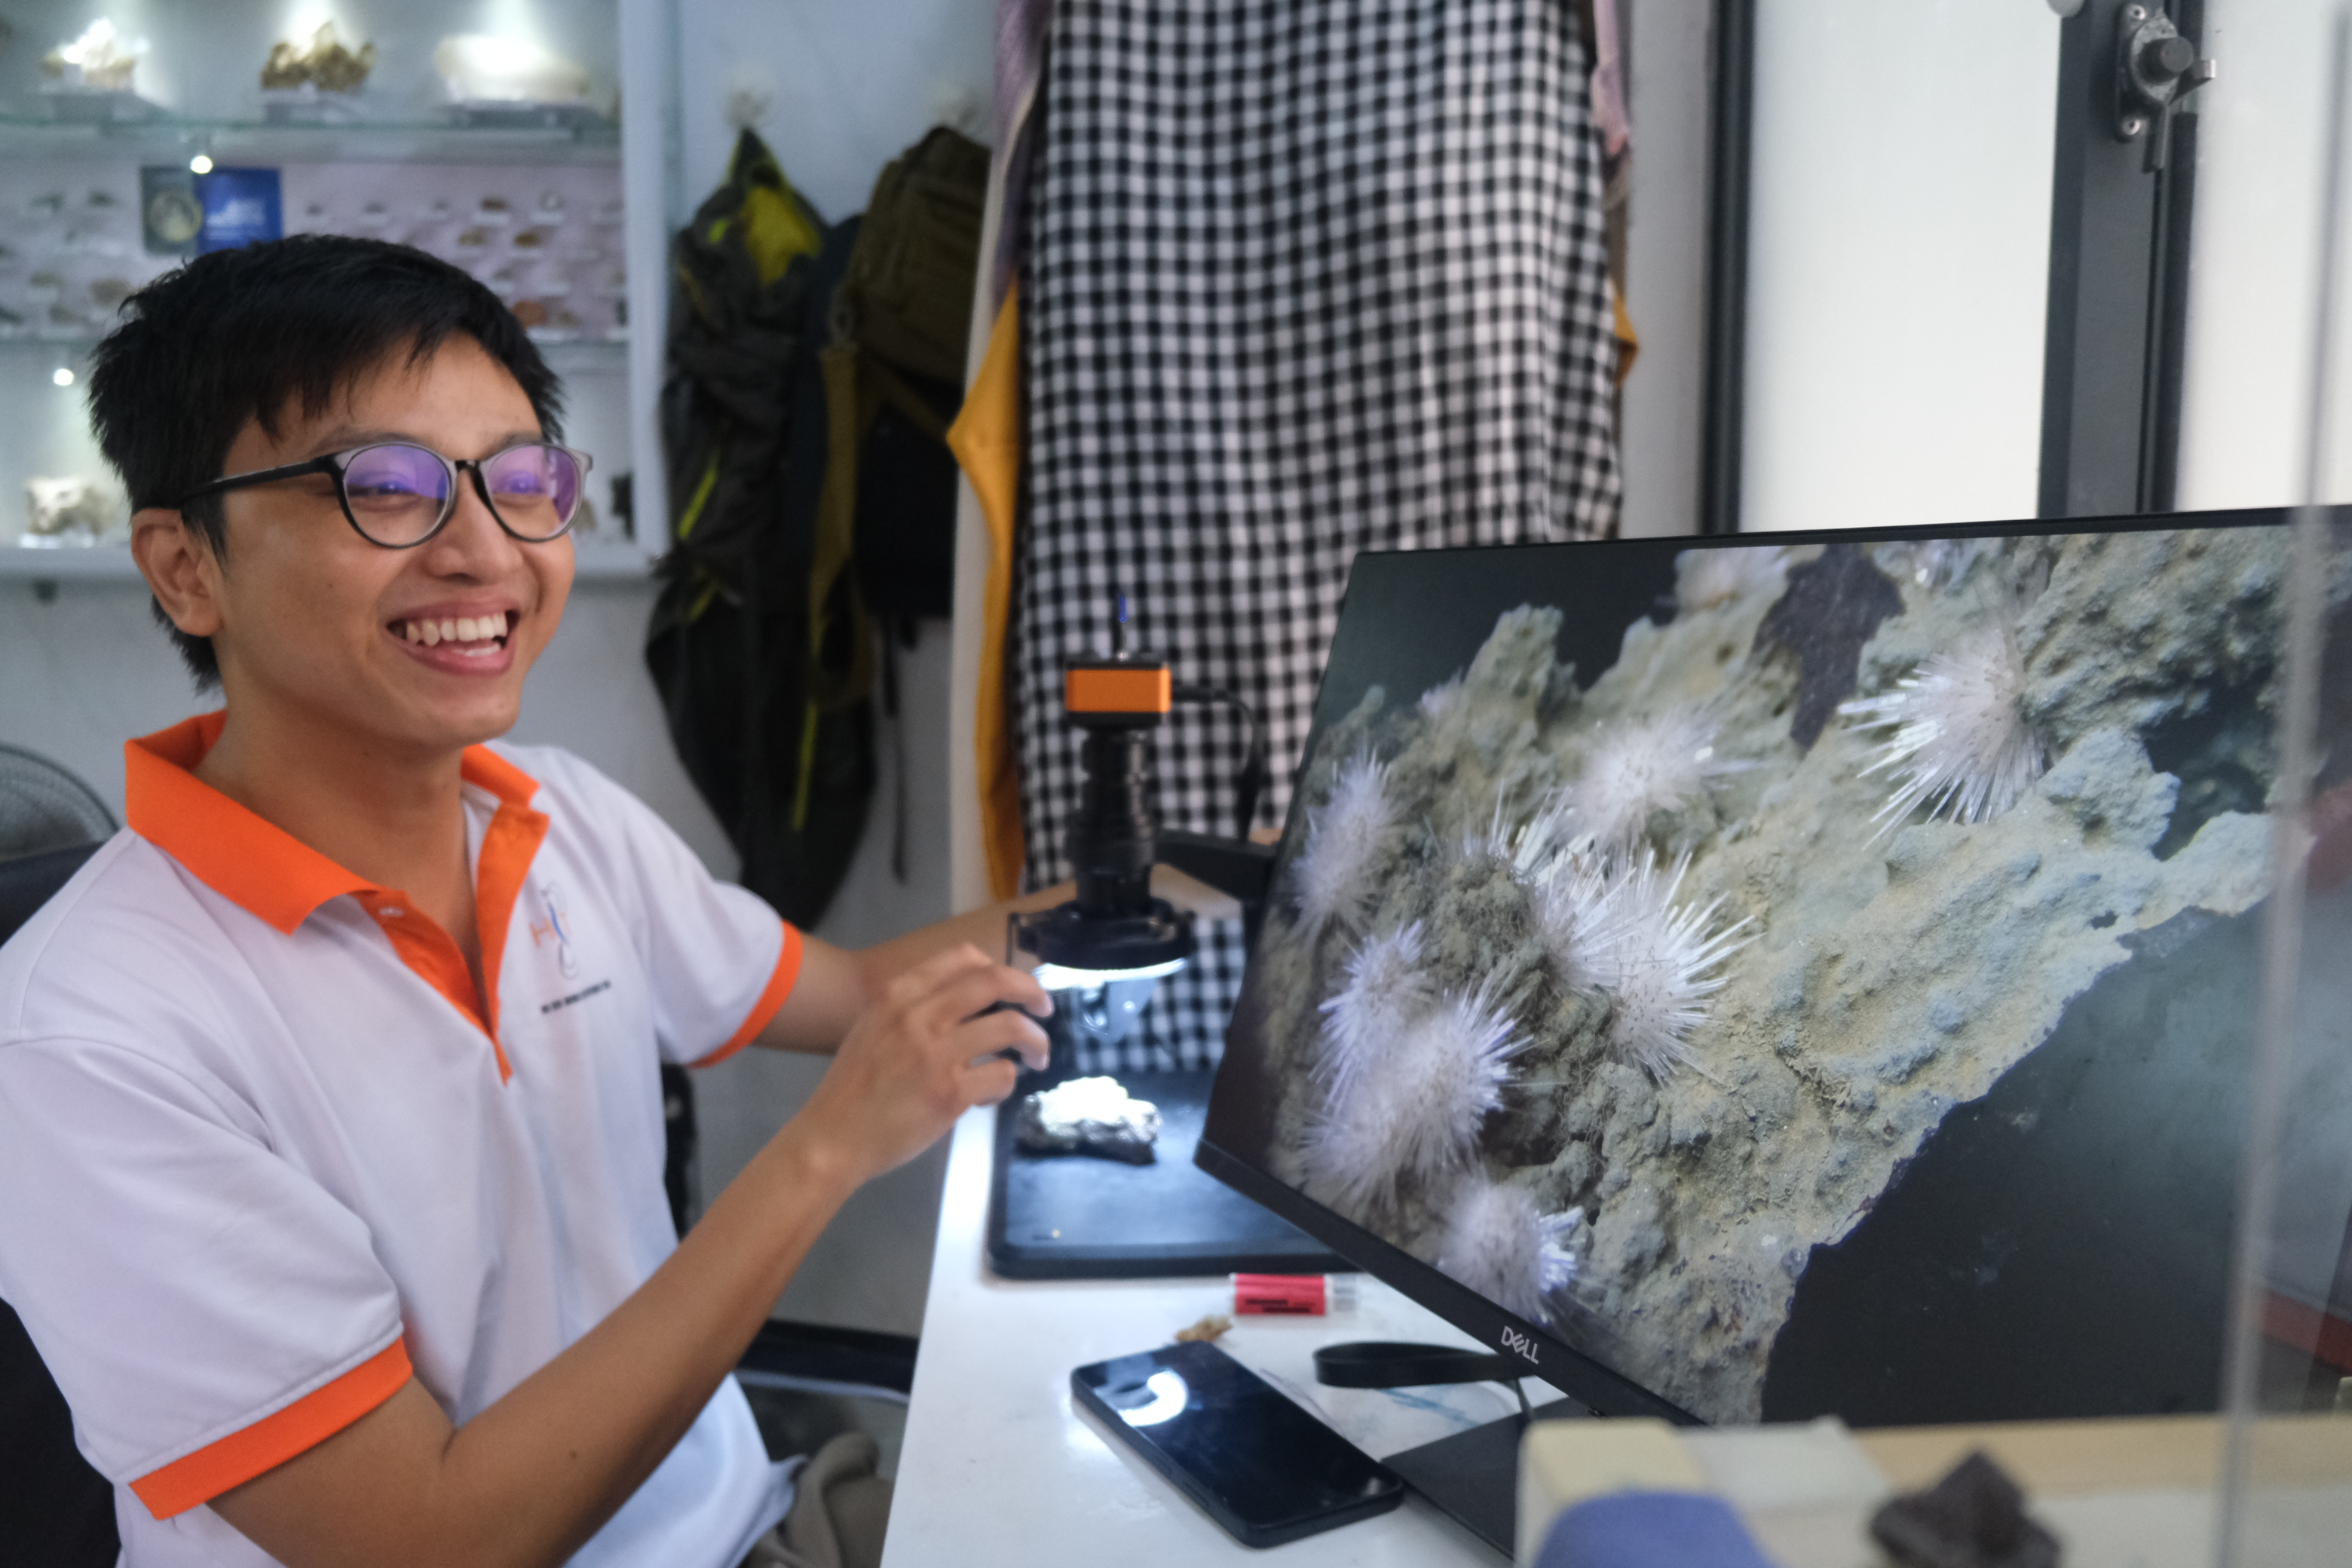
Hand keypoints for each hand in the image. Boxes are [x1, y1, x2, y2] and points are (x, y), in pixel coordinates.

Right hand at [789, 943, 1050, 1187]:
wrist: (831, 1139)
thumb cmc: (853, 1087)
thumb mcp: (873, 1027)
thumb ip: (913, 1008)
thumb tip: (969, 1001)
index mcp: (898, 995)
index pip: (963, 957)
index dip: (999, 967)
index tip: (1013, 985)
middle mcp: (919, 1016)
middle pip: (996, 981)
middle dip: (1032, 990)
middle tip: (1045, 1008)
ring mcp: (936, 1054)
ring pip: (1010, 1026)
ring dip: (1036, 1040)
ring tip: (1037, 1056)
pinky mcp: (950, 1092)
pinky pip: (1002, 1075)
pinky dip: (1007, 1083)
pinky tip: (991, 1093)